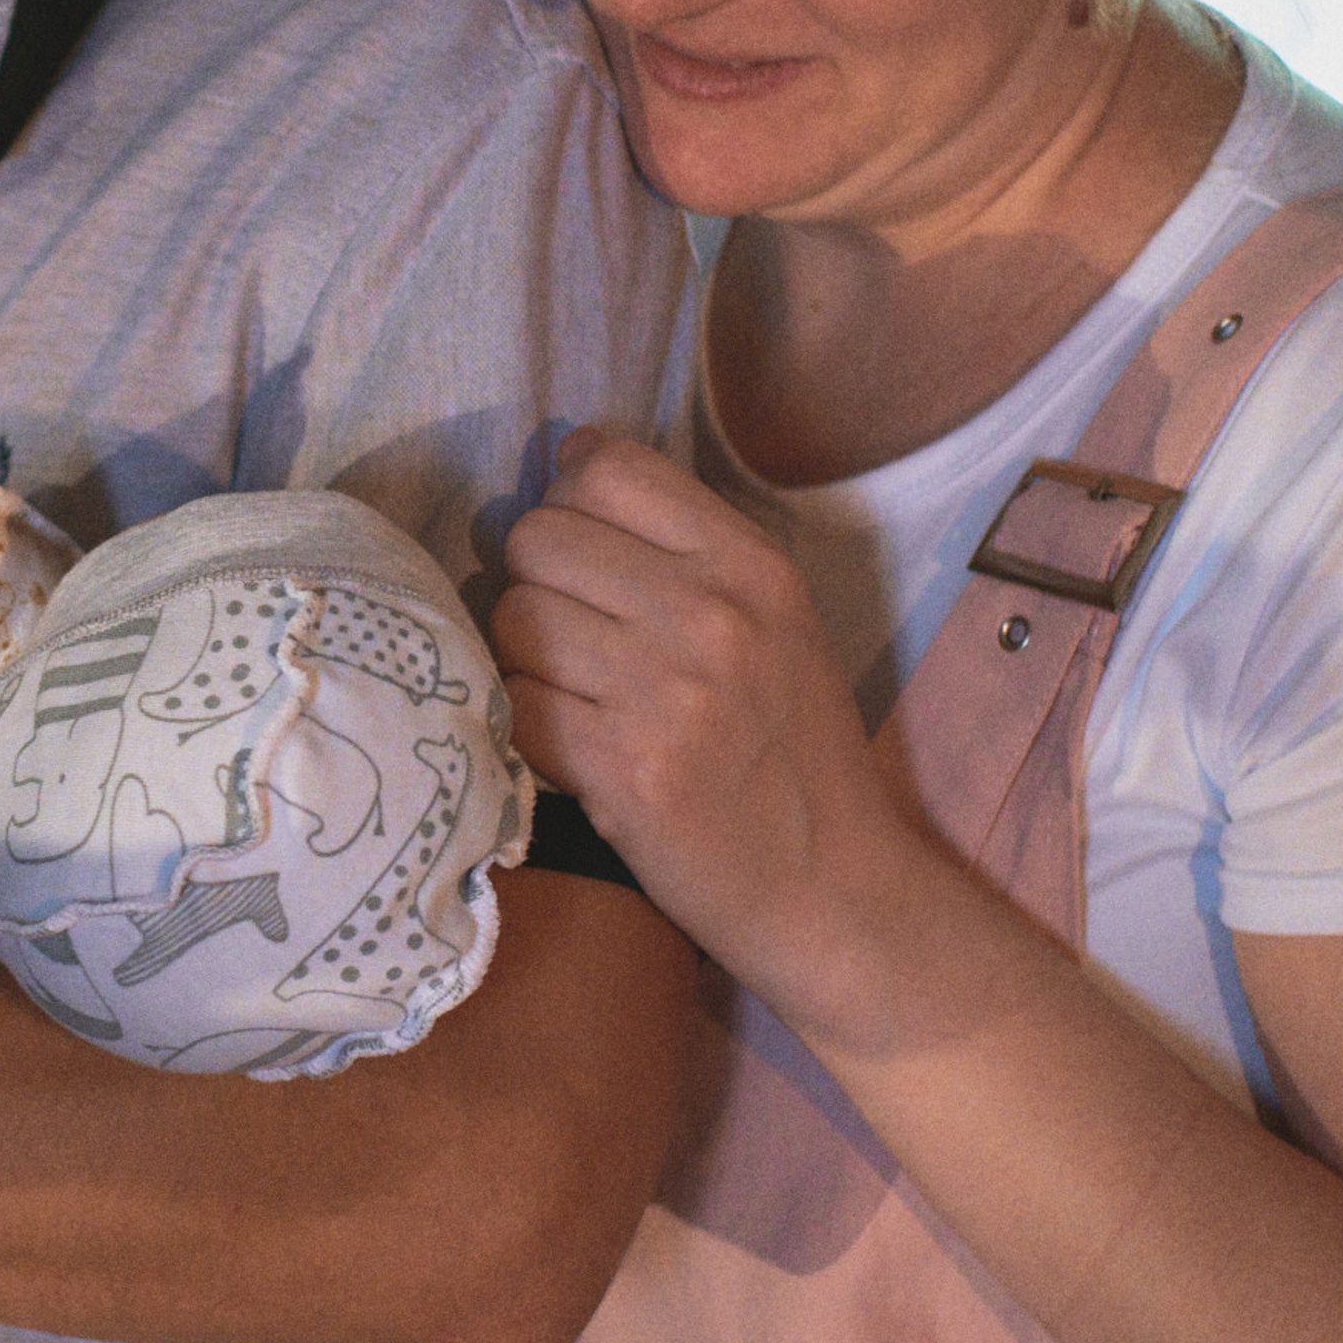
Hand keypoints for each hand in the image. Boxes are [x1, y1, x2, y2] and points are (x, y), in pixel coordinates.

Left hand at [491, 428, 920, 1022]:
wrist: (832, 886)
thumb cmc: (792, 748)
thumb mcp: (774, 619)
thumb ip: (680, 541)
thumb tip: (567, 455)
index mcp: (750, 563)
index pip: (605, 468)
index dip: (568, 498)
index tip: (578, 543)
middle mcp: (709, 613)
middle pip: (536, 536)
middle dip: (535, 580)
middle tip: (571, 631)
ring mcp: (662, 690)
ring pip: (511, 617)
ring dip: (523, 654)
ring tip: (574, 691)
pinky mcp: (619, 767)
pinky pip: (514, 702)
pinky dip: (526, 723)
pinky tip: (572, 743)